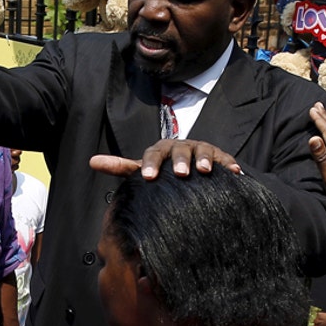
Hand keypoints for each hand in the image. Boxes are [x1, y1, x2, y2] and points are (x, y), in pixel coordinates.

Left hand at [90, 139, 240, 179]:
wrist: (190, 168)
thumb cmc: (162, 171)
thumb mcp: (142, 169)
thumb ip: (120, 166)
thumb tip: (91, 161)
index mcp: (160, 150)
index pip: (152, 154)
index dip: (150, 164)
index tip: (148, 178)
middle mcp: (181, 147)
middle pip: (179, 150)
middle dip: (180, 161)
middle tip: (179, 174)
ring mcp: (201, 150)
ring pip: (203, 152)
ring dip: (205, 160)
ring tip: (205, 172)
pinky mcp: (220, 157)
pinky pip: (225, 159)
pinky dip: (229, 165)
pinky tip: (234, 173)